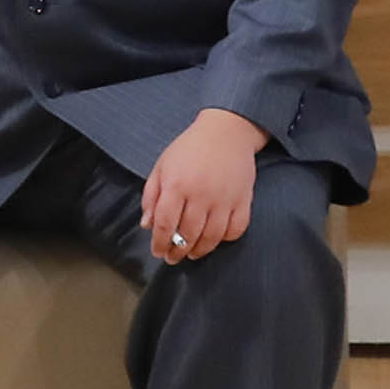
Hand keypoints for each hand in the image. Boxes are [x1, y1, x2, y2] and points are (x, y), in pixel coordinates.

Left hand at [139, 109, 268, 267]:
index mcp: (177, 184)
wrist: (227, 131)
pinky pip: (235, 230)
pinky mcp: (243, 200)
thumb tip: (147, 225)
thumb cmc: (190, 149)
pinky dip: (224, 239)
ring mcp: (224, 198)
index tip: (157, 251)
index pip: (164, 223)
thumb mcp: (162, 166)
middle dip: (177, 251)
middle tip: (172, 257)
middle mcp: (200, 193)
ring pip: (211, 238)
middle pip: (187, 234)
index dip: (159, 242)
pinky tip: (214, 239)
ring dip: (199, 250)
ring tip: (191, 253)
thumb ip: (151, 195)